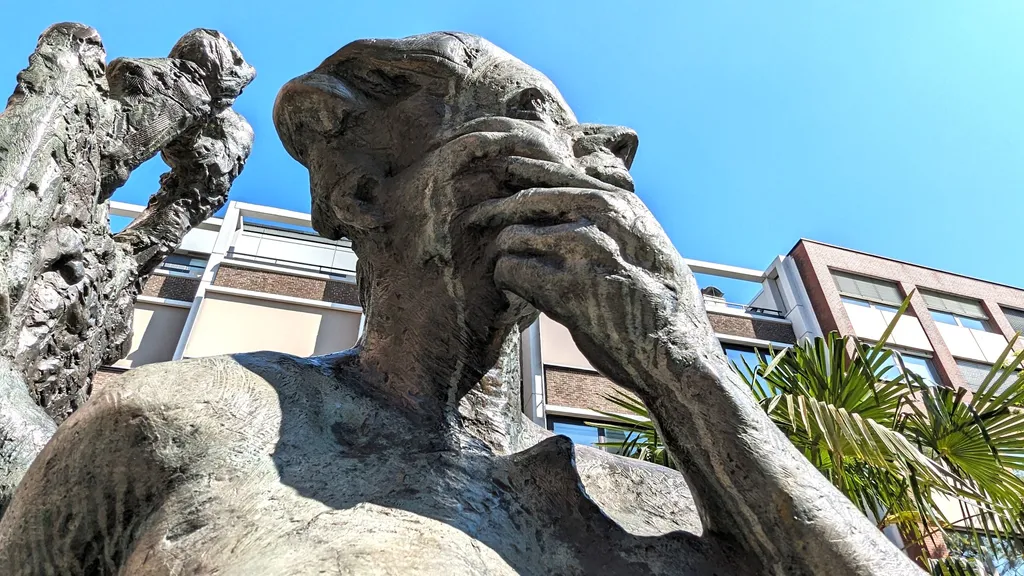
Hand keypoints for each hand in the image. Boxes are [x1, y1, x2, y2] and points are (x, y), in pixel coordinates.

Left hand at [466, 178, 712, 394]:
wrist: (675, 352)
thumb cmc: (661, 305)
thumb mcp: (648, 244)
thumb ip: (614, 221)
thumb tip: (578, 208)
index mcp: (620, 201)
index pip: (555, 170)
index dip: (520, 173)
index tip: (498, 175)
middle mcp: (601, 215)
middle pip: (523, 199)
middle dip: (493, 213)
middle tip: (473, 222)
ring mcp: (582, 249)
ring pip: (510, 236)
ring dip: (503, 257)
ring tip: (508, 275)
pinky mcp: (564, 287)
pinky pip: (508, 270)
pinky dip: (506, 284)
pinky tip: (516, 296)